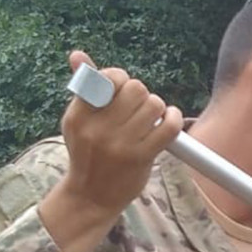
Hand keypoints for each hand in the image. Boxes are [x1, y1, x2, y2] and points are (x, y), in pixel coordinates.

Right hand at [57, 50, 183, 222]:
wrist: (91, 196)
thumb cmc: (88, 153)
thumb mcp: (78, 121)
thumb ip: (84, 88)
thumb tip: (77, 55)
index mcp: (79, 115)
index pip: (107, 78)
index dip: (119, 78)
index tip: (121, 90)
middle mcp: (98, 129)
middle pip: (136, 88)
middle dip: (140, 94)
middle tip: (136, 108)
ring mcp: (120, 145)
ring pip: (154, 105)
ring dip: (157, 108)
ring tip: (149, 119)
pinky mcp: (141, 157)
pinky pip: (169, 126)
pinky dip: (174, 119)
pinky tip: (169, 119)